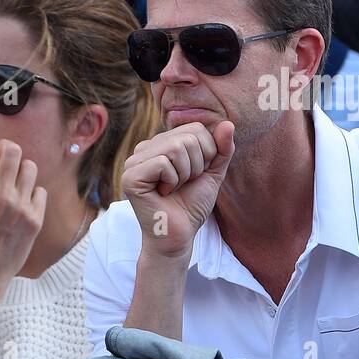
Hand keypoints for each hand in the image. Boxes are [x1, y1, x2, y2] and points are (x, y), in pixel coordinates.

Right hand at [0, 138, 45, 289]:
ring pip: (30, 167)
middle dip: (2, 149)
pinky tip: (18, 201)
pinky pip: (40, 190)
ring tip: (9, 182)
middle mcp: (2, 195)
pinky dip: (30, 192)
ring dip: (18, 170)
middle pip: (11, 150)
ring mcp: (21, 206)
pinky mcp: (35, 219)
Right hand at [122, 121, 234, 258]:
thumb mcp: (212, 173)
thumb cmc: (192, 205)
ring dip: (186, 174)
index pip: (195, 128)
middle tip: (184, 184)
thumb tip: (228, 123)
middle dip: (197, 165)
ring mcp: (134, 161)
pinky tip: (163, 194)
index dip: (207, 154)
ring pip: (176, 147)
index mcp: (161, 144)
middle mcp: (145, 148)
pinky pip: (163, 163)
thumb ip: (221, 149)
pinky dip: (173, 181)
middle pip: (188, 137)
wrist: (179, 235)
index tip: (195, 175)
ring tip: (174, 189)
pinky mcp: (130, 176)